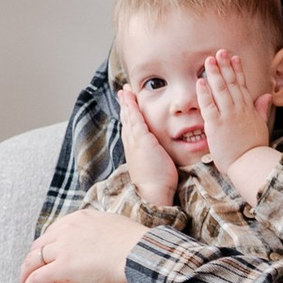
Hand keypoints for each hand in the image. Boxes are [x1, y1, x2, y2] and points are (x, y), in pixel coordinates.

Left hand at [18, 206, 143, 282]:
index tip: (46, 256)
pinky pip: (37, 278)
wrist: (142, 255)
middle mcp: (67, 229)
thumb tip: (101, 245)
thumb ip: (100, 233)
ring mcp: (63, 248)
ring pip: (34, 261)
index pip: (54, 231)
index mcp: (80, 218)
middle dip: (32, 260)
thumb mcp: (115, 228)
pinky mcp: (63, 268)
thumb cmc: (138, 246)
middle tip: (30, 272)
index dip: (46, 246)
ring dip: (26, 274)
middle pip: (39, 245)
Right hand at [117, 84, 179, 210]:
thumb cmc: (158, 185)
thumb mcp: (155, 168)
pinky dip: (131, 106)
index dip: (129, 117)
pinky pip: (135, 118)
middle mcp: (131, 144)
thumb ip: (156, 159)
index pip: (131, 129)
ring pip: (129, 117)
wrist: (153, 193)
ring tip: (124, 90)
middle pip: (126, 120)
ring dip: (126, 102)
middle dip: (125, 106)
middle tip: (122, 93)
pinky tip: (130, 96)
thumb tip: (160, 157)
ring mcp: (135, 141)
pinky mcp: (141, 139)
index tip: (128, 107)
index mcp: (135, 150)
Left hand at [197, 47, 278, 193]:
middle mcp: (239, 109)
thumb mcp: (261, 126)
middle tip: (219, 52)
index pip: (242, 85)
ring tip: (209, 60)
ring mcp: (228, 116)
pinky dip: (204, 92)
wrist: (250, 164)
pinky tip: (200, 81)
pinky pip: (208, 105)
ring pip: (220, 90)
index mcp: (249, 110)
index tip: (234, 58)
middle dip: (225, 66)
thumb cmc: (254, 149)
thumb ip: (261, 109)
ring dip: (214, 74)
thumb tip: (266, 96)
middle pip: (231, 83)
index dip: (237, 70)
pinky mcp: (216, 125)